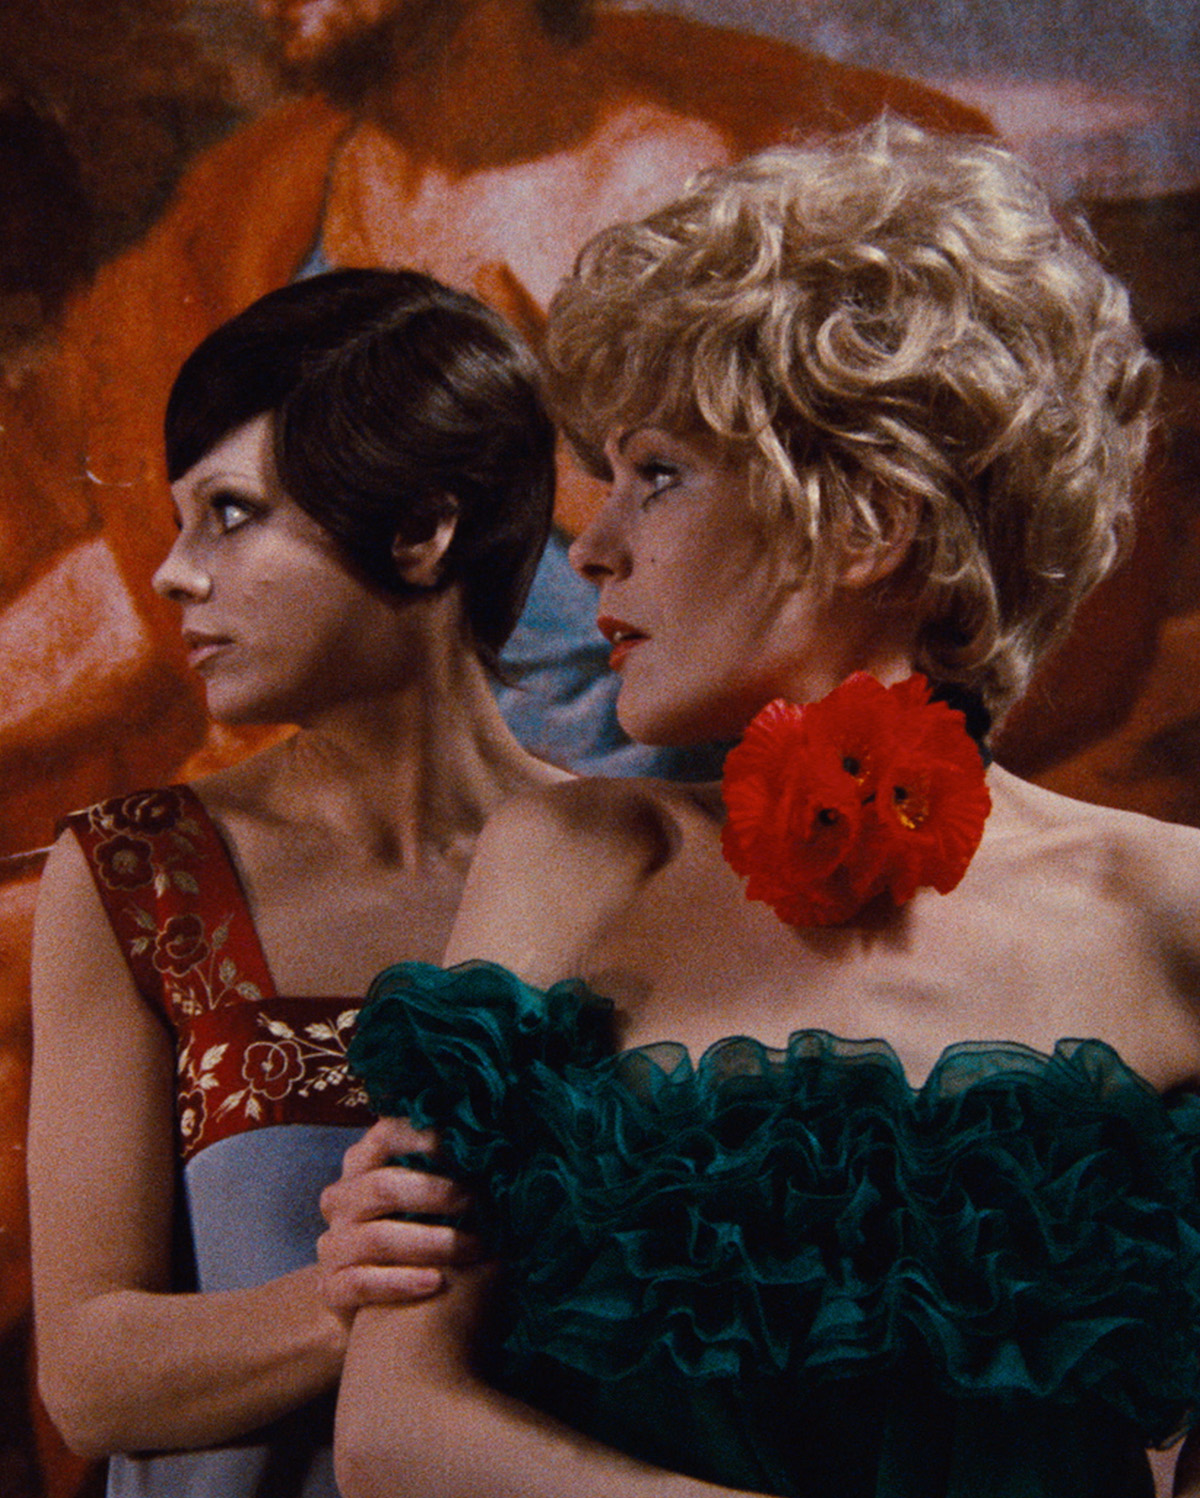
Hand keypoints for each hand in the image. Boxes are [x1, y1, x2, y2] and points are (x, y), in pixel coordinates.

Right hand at [317, 1118, 479, 1314]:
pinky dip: (403, 1281)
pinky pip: (364, 1282)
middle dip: (438, 1193)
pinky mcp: (332, 1286)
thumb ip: (444, 1168)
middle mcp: (342, 1199)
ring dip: (433, 1242)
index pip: (387, 1135)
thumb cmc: (414, 1231)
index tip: (468, 1149)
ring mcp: (333, 1244)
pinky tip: (436, 1282)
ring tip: (474, 1247)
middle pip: (384, 1186)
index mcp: (362, 1164)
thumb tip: (493, 1147)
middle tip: (481, 1205)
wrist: (380, 1305)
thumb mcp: (423, 1193)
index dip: (427, 1139)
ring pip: (379, 1237)